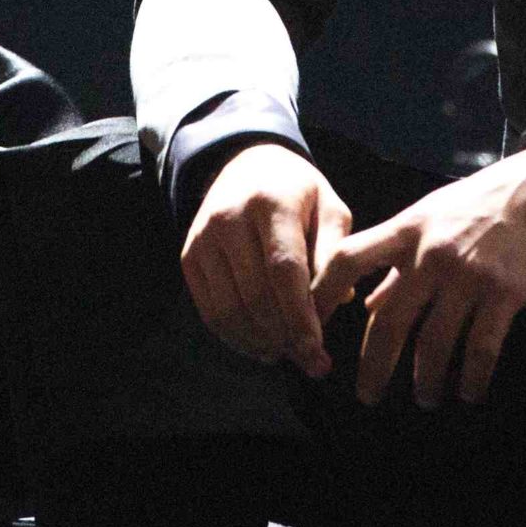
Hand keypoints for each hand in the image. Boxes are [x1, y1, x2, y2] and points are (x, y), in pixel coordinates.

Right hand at [180, 141, 353, 377]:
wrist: (245, 164)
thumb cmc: (298, 193)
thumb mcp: (329, 208)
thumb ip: (336, 254)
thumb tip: (335, 305)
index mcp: (271, 202)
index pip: (284, 270)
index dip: (301, 317)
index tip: (319, 354)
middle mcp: (229, 218)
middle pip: (255, 296)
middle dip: (286, 338)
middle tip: (312, 362)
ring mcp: (203, 238)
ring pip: (229, 309)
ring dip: (261, 343)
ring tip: (288, 353)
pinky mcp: (189, 256)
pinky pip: (210, 311)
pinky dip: (236, 338)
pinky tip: (262, 344)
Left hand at [311, 148, 525, 407]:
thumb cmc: (477, 205)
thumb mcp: (427, 219)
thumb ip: (394, 262)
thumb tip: (367, 305)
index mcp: (405, 230)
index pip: (348, 260)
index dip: (322, 295)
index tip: (308, 328)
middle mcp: (429, 254)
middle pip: (389, 320)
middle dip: (374, 365)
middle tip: (367, 394)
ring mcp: (467, 275)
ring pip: (434, 343)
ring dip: (427, 379)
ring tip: (426, 398)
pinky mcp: (504, 294)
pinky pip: (481, 348)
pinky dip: (474, 378)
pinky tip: (470, 393)